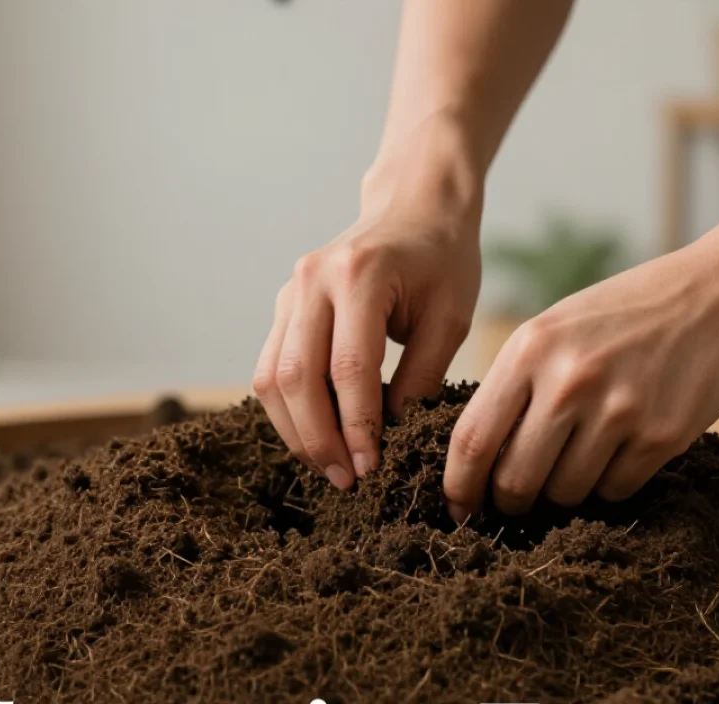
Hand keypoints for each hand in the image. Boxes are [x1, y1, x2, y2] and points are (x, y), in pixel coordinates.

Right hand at [253, 118, 483, 488]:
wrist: (413, 208)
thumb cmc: (442, 260)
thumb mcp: (449, 318)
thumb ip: (421, 377)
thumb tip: (390, 438)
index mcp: (360, 275)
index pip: (349, 368)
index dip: (357, 426)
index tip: (372, 468)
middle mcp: (312, 280)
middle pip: (297, 377)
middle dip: (319, 439)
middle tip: (347, 481)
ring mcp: (290, 291)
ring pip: (270, 377)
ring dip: (295, 431)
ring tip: (329, 467)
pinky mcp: (282, 306)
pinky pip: (269, 368)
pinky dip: (286, 410)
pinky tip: (315, 435)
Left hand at [443, 244, 718, 518]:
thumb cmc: (625, 314)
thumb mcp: (554, 329)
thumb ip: (515, 384)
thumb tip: (476, 456)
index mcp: (530, 350)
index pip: (473, 439)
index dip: (459, 485)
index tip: (457, 506)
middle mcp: (568, 381)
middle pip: (515, 479)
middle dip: (508, 501)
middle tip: (514, 500)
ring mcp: (617, 411)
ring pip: (564, 492)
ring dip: (561, 494)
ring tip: (574, 463)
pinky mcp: (661, 437)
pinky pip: (614, 490)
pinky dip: (607, 485)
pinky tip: (616, 454)